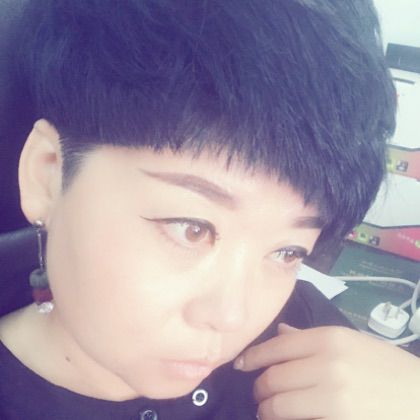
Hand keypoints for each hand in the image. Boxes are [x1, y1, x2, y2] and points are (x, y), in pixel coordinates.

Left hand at [234, 324, 419, 419]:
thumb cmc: (386, 367)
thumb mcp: (351, 342)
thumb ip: (311, 338)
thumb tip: (280, 333)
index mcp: (329, 338)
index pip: (276, 347)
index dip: (252, 357)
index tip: (240, 364)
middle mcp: (327, 364)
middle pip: (273, 377)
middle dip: (259, 388)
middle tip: (258, 393)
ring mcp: (333, 398)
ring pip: (279, 404)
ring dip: (266, 410)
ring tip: (266, 410)